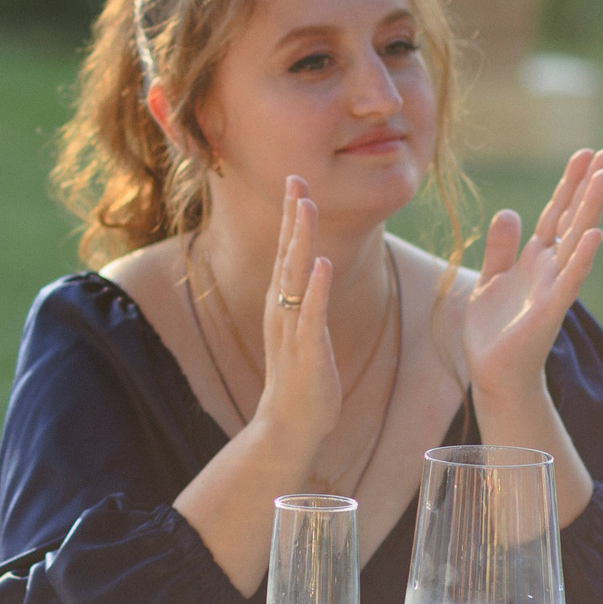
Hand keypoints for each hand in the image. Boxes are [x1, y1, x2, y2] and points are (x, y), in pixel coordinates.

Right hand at [251, 176, 339, 449]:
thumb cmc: (301, 381)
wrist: (288, 425)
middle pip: (286, 253)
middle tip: (296, 178)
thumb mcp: (302, 334)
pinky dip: (315, 288)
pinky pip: (310, 314)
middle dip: (293, 215)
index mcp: (282, 306)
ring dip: (300, 239)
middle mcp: (281, 311)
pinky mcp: (306, 350)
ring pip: (294, 276)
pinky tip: (321, 264)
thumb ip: (306, 303)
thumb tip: (313, 273)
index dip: (292, 217)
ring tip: (306, 206)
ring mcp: (291, 329)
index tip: (296, 181)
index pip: (287, 252)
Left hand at [465, 147, 602, 402]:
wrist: (495, 372)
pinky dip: (582, 255)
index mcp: (534, 258)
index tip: (586, 153)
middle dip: (588, 185)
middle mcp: (549, 267)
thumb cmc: (495, 329)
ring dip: (590, 207)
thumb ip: (501, 247)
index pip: (554, 212)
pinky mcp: (549, 309)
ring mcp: (553, 286)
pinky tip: (595, 233)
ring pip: (575, 239)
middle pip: (571, 217)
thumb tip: (509, 211)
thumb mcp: (491, 278)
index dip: (569, 184)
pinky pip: (569, 278)